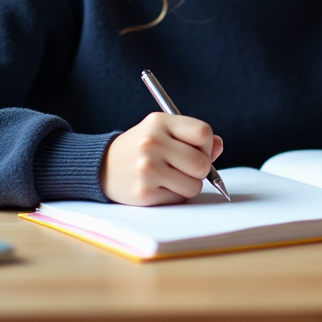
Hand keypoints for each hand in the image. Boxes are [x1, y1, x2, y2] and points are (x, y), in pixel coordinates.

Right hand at [100, 112, 223, 204]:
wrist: (102, 167)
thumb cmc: (140, 149)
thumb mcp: (162, 132)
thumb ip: (191, 137)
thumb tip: (219, 146)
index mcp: (159, 122)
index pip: (203, 133)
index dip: (207, 145)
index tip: (198, 150)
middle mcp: (152, 143)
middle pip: (202, 163)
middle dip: (199, 170)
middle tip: (184, 168)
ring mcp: (147, 168)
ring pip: (194, 185)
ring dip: (187, 185)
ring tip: (169, 178)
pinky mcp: (144, 192)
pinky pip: (178, 199)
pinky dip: (174, 196)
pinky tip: (158, 187)